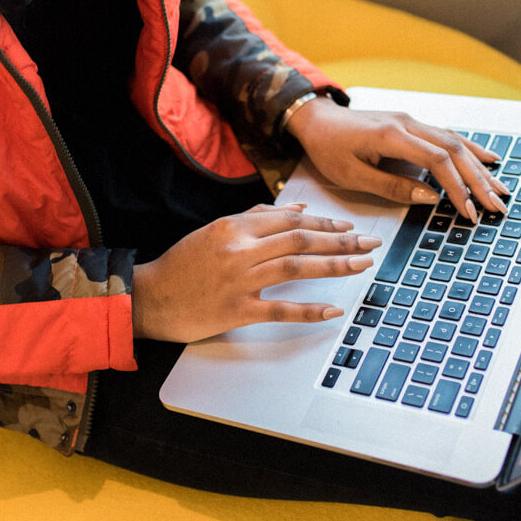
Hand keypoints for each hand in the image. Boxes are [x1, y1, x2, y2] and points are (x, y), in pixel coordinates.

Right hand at [131, 203, 380, 342]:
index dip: (325, 225)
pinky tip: (333, 309)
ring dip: (333, 265)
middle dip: (340, 241)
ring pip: (296, 267)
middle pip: (300, 240)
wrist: (150, 297)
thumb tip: (299, 210)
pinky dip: (308, 309)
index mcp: (235, 226)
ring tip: (362, 265)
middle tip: (370, 243)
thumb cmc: (183, 263)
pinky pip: (280, 309)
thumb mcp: (216, 230)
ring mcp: (239, 280)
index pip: (291, 221)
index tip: (350, 228)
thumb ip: (257, 217)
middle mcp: (239, 249)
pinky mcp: (236, 311)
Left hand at [286, 96, 508, 220]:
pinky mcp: (413, 124)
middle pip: (454, 150)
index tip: (469, 210)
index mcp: (391, 135)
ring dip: (480, 168)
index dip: (457, 186)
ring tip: (501, 190)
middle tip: (497, 206)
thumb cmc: (328, 149)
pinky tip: (490, 160)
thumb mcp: (351, 175)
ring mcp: (412, 121)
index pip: (437, 160)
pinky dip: (471, 149)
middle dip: (479, 181)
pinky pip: (448, 135)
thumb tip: (431, 196)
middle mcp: (407, 123)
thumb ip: (391, 186)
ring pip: (456, 142)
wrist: (317, 120)